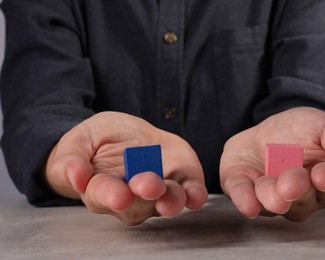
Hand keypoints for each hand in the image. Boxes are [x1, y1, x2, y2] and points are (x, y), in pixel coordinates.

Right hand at [45, 112, 207, 224]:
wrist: (125, 137)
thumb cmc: (96, 142)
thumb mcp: (79, 141)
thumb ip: (71, 160)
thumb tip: (76, 178)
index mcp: (101, 188)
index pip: (103, 196)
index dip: (111, 196)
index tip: (118, 196)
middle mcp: (131, 198)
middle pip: (138, 203)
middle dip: (144, 195)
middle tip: (148, 185)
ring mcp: (158, 192)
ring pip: (165, 202)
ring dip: (170, 200)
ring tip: (171, 195)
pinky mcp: (180, 180)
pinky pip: (189, 192)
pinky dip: (194, 195)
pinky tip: (195, 195)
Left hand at [220, 107, 324, 220]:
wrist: (267, 129)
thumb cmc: (300, 131)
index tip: (324, 175)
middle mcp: (300, 196)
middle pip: (303, 200)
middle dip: (298, 189)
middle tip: (293, 182)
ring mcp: (271, 196)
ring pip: (274, 203)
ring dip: (272, 198)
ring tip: (274, 193)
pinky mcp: (244, 189)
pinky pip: (244, 197)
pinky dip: (245, 200)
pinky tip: (249, 205)